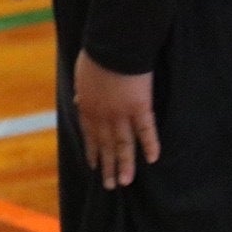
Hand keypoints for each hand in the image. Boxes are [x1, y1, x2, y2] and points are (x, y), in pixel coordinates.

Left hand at [73, 50, 158, 188]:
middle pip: (106, 146)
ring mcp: (121, 113)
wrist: (112, 46)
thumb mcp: (81, 76)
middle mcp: (103, 116)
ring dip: (124, 165)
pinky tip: (152, 159)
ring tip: (125, 182)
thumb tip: (79, 99)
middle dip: (107, 166)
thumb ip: (82, 91)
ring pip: (123, 144)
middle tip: (109, 186)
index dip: (93, 151)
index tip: (94, 165)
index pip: (90, 135)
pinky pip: (146, 130)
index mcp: (88, 108)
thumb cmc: (96, 55)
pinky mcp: (140, 107)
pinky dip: (150, 144)